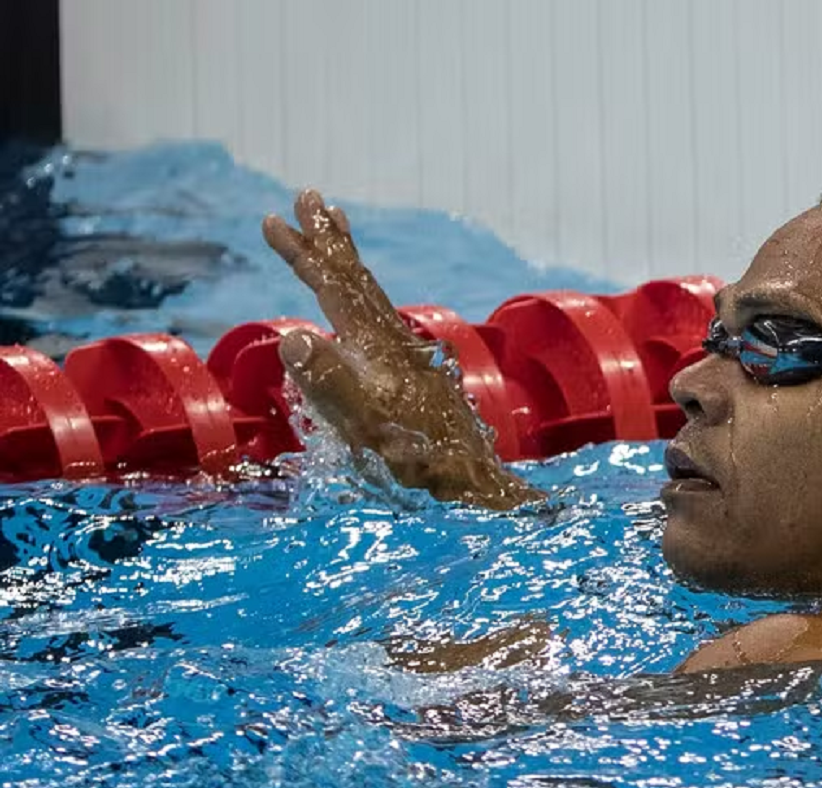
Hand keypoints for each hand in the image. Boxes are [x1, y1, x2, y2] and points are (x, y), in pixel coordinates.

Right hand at [263, 189, 541, 508]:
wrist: (469, 481)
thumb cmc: (417, 457)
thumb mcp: (365, 424)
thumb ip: (331, 383)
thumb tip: (293, 339)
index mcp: (376, 343)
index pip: (334, 286)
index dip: (304, 253)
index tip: (275, 219)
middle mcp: (392, 339)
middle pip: (355, 277)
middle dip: (328, 239)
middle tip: (309, 196)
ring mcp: (404, 354)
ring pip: (370, 292)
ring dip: (347, 259)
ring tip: (336, 230)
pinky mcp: (411, 372)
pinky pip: (378, 314)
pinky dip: (361, 293)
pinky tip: (359, 306)